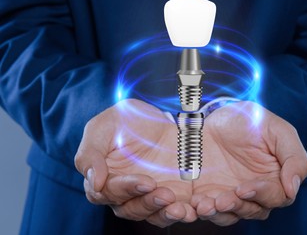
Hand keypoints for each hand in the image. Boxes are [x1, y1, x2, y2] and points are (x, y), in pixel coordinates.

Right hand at [75, 99, 195, 226]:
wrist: (160, 117)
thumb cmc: (125, 120)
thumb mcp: (103, 127)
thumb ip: (90, 153)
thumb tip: (93, 182)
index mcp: (105, 177)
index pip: (106, 193)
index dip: (124, 189)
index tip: (144, 182)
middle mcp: (126, 192)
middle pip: (130, 208)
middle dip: (146, 202)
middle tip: (162, 191)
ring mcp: (150, 195)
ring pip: (153, 214)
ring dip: (164, 212)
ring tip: (176, 204)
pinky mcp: (173, 195)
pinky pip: (176, 211)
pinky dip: (183, 213)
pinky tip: (191, 208)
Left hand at [191, 101, 306, 225]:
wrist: (215, 113)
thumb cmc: (250, 120)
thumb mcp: (277, 130)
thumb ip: (294, 157)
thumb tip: (293, 188)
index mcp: (274, 178)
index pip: (276, 197)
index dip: (262, 194)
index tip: (244, 187)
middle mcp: (253, 191)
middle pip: (252, 210)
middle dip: (237, 206)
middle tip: (222, 200)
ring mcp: (229, 193)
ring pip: (228, 214)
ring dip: (217, 213)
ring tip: (204, 206)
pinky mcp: (207, 193)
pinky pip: (206, 208)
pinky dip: (199, 210)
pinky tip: (193, 205)